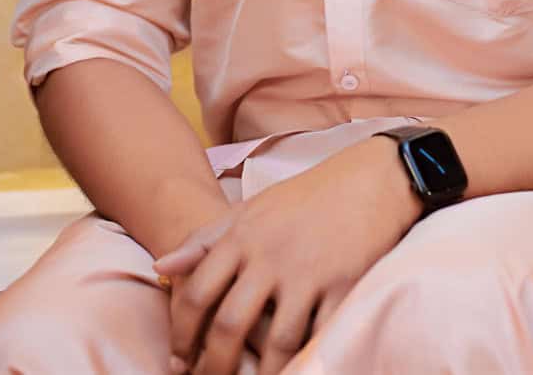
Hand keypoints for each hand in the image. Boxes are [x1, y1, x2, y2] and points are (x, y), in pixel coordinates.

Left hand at [153, 136, 423, 374]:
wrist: (371, 177)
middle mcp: (270, 256)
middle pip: (230, 325)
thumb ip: (206, 239)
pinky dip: (307, 360)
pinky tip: (296, 370)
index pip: (198, 293)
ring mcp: (308, 273)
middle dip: (214, 366)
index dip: (182, 334)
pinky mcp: (344, 286)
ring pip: (276, 343)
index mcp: (243, 236)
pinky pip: (320, 336)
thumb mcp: (251, 208)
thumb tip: (161, 268)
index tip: (179, 359)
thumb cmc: (306, 196)